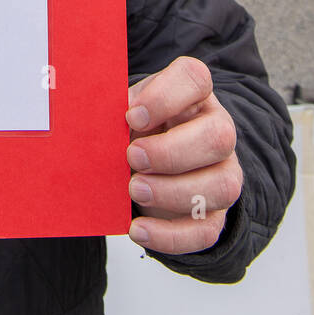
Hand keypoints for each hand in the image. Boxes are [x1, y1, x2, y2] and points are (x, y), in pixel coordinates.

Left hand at [126, 56, 242, 254]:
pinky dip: (169, 235)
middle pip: (219, 137)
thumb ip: (116, 109)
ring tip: (134, 189)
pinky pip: (205, 231)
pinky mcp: (215, 214)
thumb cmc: (139, 130)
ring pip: (222, 186)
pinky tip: (138, 229)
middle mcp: (217, 130)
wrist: (153, 165)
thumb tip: (90, 121)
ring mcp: (223, 173)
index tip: (132, 115)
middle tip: (132, 157)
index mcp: (193, 94)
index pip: (195, 78)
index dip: (165, 96)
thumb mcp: (128, 111)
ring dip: (173, 192)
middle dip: (171, 151)